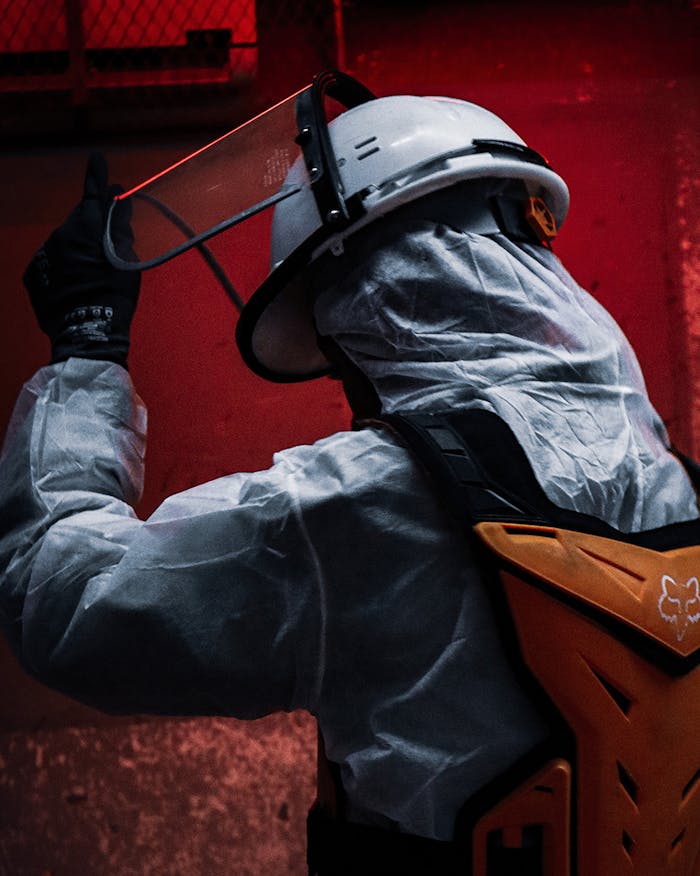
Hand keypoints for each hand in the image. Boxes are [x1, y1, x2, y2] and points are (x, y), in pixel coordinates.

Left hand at [23, 152, 140, 367]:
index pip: (93, 194)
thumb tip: (118, 205)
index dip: (97, 176)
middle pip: (79, 221)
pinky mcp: (32, 275)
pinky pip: (51, 263)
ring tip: (92, 275)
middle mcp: (59, 235)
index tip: (97, 159)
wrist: (86, 331)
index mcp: (84, 228)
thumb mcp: (126, 260)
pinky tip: (75, 285)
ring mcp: (43, 255)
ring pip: (64, 243)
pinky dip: (63, 268)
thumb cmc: (113, 295)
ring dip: (77, 249)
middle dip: (93, 224)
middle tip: (108, 238)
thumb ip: (120, 229)